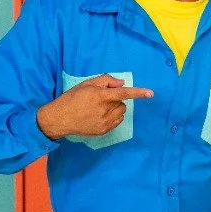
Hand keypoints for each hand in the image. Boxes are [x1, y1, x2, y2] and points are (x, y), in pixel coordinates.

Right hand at [37, 74, 153, 139]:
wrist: (60, 118)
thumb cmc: (72, 98)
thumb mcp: (86, 84)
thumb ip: (105, 81)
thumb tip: (121, 83)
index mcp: (100, 96)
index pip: (123, 93)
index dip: (138, 93)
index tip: (151, 93)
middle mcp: (104, 110)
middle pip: (122, 103)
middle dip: (116, 99)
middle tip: (101, 99)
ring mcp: (104, 122)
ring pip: (121, 113)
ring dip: (115, 108)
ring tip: (99, 108)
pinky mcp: (103, 131)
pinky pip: (117, 121)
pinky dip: (113, 117)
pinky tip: (99, 115)